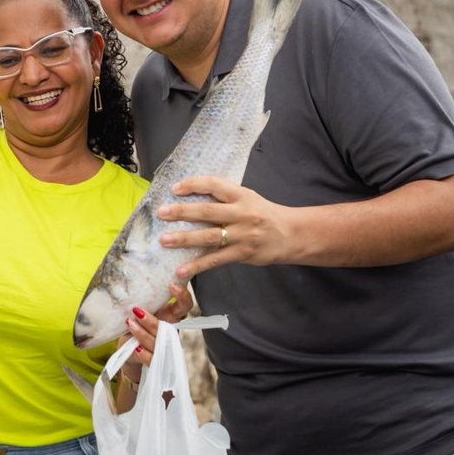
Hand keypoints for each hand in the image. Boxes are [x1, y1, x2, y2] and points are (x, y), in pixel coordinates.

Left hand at [118, 282, 193, 380]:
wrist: (130, 355)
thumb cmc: (136, 330)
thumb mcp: (138, 314)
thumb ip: (138, 305)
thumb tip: (125, 289)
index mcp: (169, 317)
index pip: (184, 305)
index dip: (182, 296)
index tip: (172, 284)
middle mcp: (169, 332)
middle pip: (168, 328)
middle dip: (152, 321)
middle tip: (137, 311)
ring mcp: (163, 348)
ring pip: (158, 343)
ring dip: (143, 334)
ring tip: (130, 324)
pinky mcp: (154, 362)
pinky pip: (151, 359)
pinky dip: (143, 354)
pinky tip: (135, 348)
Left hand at [157, 175, 289, 279]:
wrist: (291, 234)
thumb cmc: (264, 214)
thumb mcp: (248, 198)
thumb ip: (225, 198)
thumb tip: (191, 198)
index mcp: (241, 195)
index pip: (214, 185)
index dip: (194, 184)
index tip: (175, 188)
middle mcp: (241, 213)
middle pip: (207, 211)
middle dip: (182, 211)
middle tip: (162, 212)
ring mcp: (242, 235)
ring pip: (209, 236)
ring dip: (184, 238)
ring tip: (164, 240)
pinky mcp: (242, 253)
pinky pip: (215, 260)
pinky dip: (197, 265)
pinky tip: (181, 270)